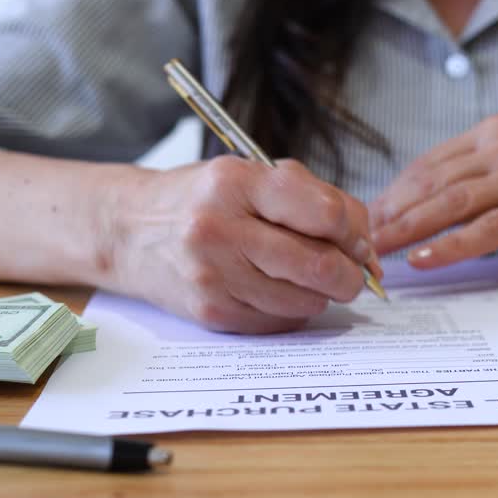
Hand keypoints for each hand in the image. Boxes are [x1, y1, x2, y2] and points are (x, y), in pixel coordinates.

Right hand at [105, 157, 380, 333]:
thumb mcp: (253, 175)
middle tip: (351, 273)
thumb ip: (314, 199)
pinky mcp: (211, 312)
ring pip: (305, 301)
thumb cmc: (205, 199)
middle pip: (320, 265)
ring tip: (304, 276)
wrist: (130, 230)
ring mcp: (213, 275)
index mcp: (238, 182)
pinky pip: (279, 323)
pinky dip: (292, 311)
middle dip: (350, 275)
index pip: (326, 214)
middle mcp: (221, 228)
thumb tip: (367, 249)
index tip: (358, 241)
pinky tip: (276, 290)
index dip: (356, 233)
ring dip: (320, 294)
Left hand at [370, 115, 497, 267]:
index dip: (395, 192)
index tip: (369, 216)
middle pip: (436, 181)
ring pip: (455, 203)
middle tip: (364, 237)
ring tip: (382, 249)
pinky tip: (425, 259)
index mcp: (496, 131)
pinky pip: (488, 229)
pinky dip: (451, 246)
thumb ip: (473, 178)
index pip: (431, 163)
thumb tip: (412, 205)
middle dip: (395, 212)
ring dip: (412, 229)